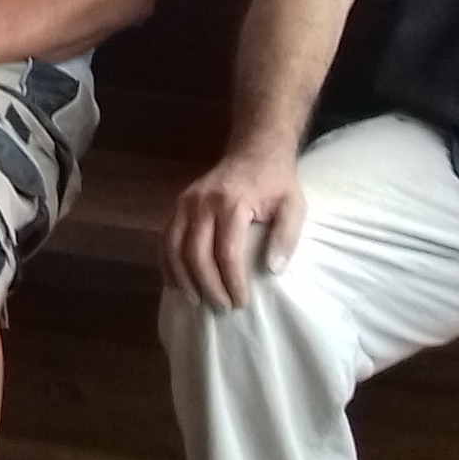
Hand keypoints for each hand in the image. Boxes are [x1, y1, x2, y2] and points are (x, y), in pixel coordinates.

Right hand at [163, 147, 309, 309]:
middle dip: (207, 286)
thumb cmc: (276, 182)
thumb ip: (286, 237)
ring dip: (183, 278)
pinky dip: (167, 264)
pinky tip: (176, 282)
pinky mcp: (177, 205)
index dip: (232, 281)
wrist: (254, 151)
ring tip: (196, 301)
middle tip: (222, 307)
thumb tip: (273, 271)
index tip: (241, 302)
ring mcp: (185, 203)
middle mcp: (202, 203)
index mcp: (231, 202)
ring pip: (174, 248)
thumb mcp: (293, 206)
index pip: (226, 252)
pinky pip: (165, 238)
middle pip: (196, 253)